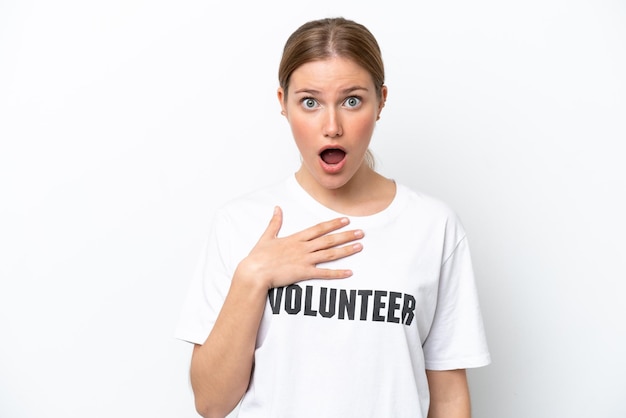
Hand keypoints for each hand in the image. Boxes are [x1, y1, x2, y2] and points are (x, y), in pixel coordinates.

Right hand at [236, 206, 363, 288]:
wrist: (254, 272)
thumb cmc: (258, 257)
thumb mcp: (267, 236)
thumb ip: (274, 222)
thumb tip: (277, 208)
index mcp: (296, 238)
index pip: (319, 228)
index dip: (333, 224)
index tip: (346, 220)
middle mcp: (303, 248)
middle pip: (329, 240)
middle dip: (346, 235)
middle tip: (361, 232)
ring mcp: (304, 260)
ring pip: (330, 254)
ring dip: (346, 250)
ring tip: (359, 246)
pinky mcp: (303, 273)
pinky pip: (324, 274)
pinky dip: (337, 273)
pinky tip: (349, 272)